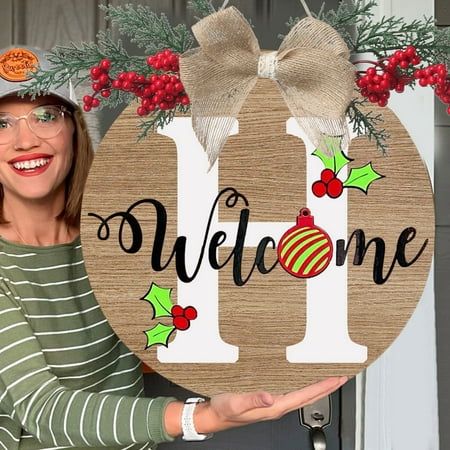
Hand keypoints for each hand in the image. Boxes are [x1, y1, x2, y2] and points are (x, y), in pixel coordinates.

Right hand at [164, 376, 346, 436]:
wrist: (214, 415)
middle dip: (327, 386)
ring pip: (302, 393)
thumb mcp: (236, 403)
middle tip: (341, 375)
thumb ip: (253, 400)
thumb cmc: (224, 410)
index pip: (305, 396)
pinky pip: (292, 389)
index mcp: (274, 406)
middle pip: (309, 395)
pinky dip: (303, 383)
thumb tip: (271, 396)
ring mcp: (274, 401)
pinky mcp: (268, 397)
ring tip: (329, 375)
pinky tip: (303, 377)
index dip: (322, 387)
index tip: (336, 378)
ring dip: (318, 385)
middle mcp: (277, 404)